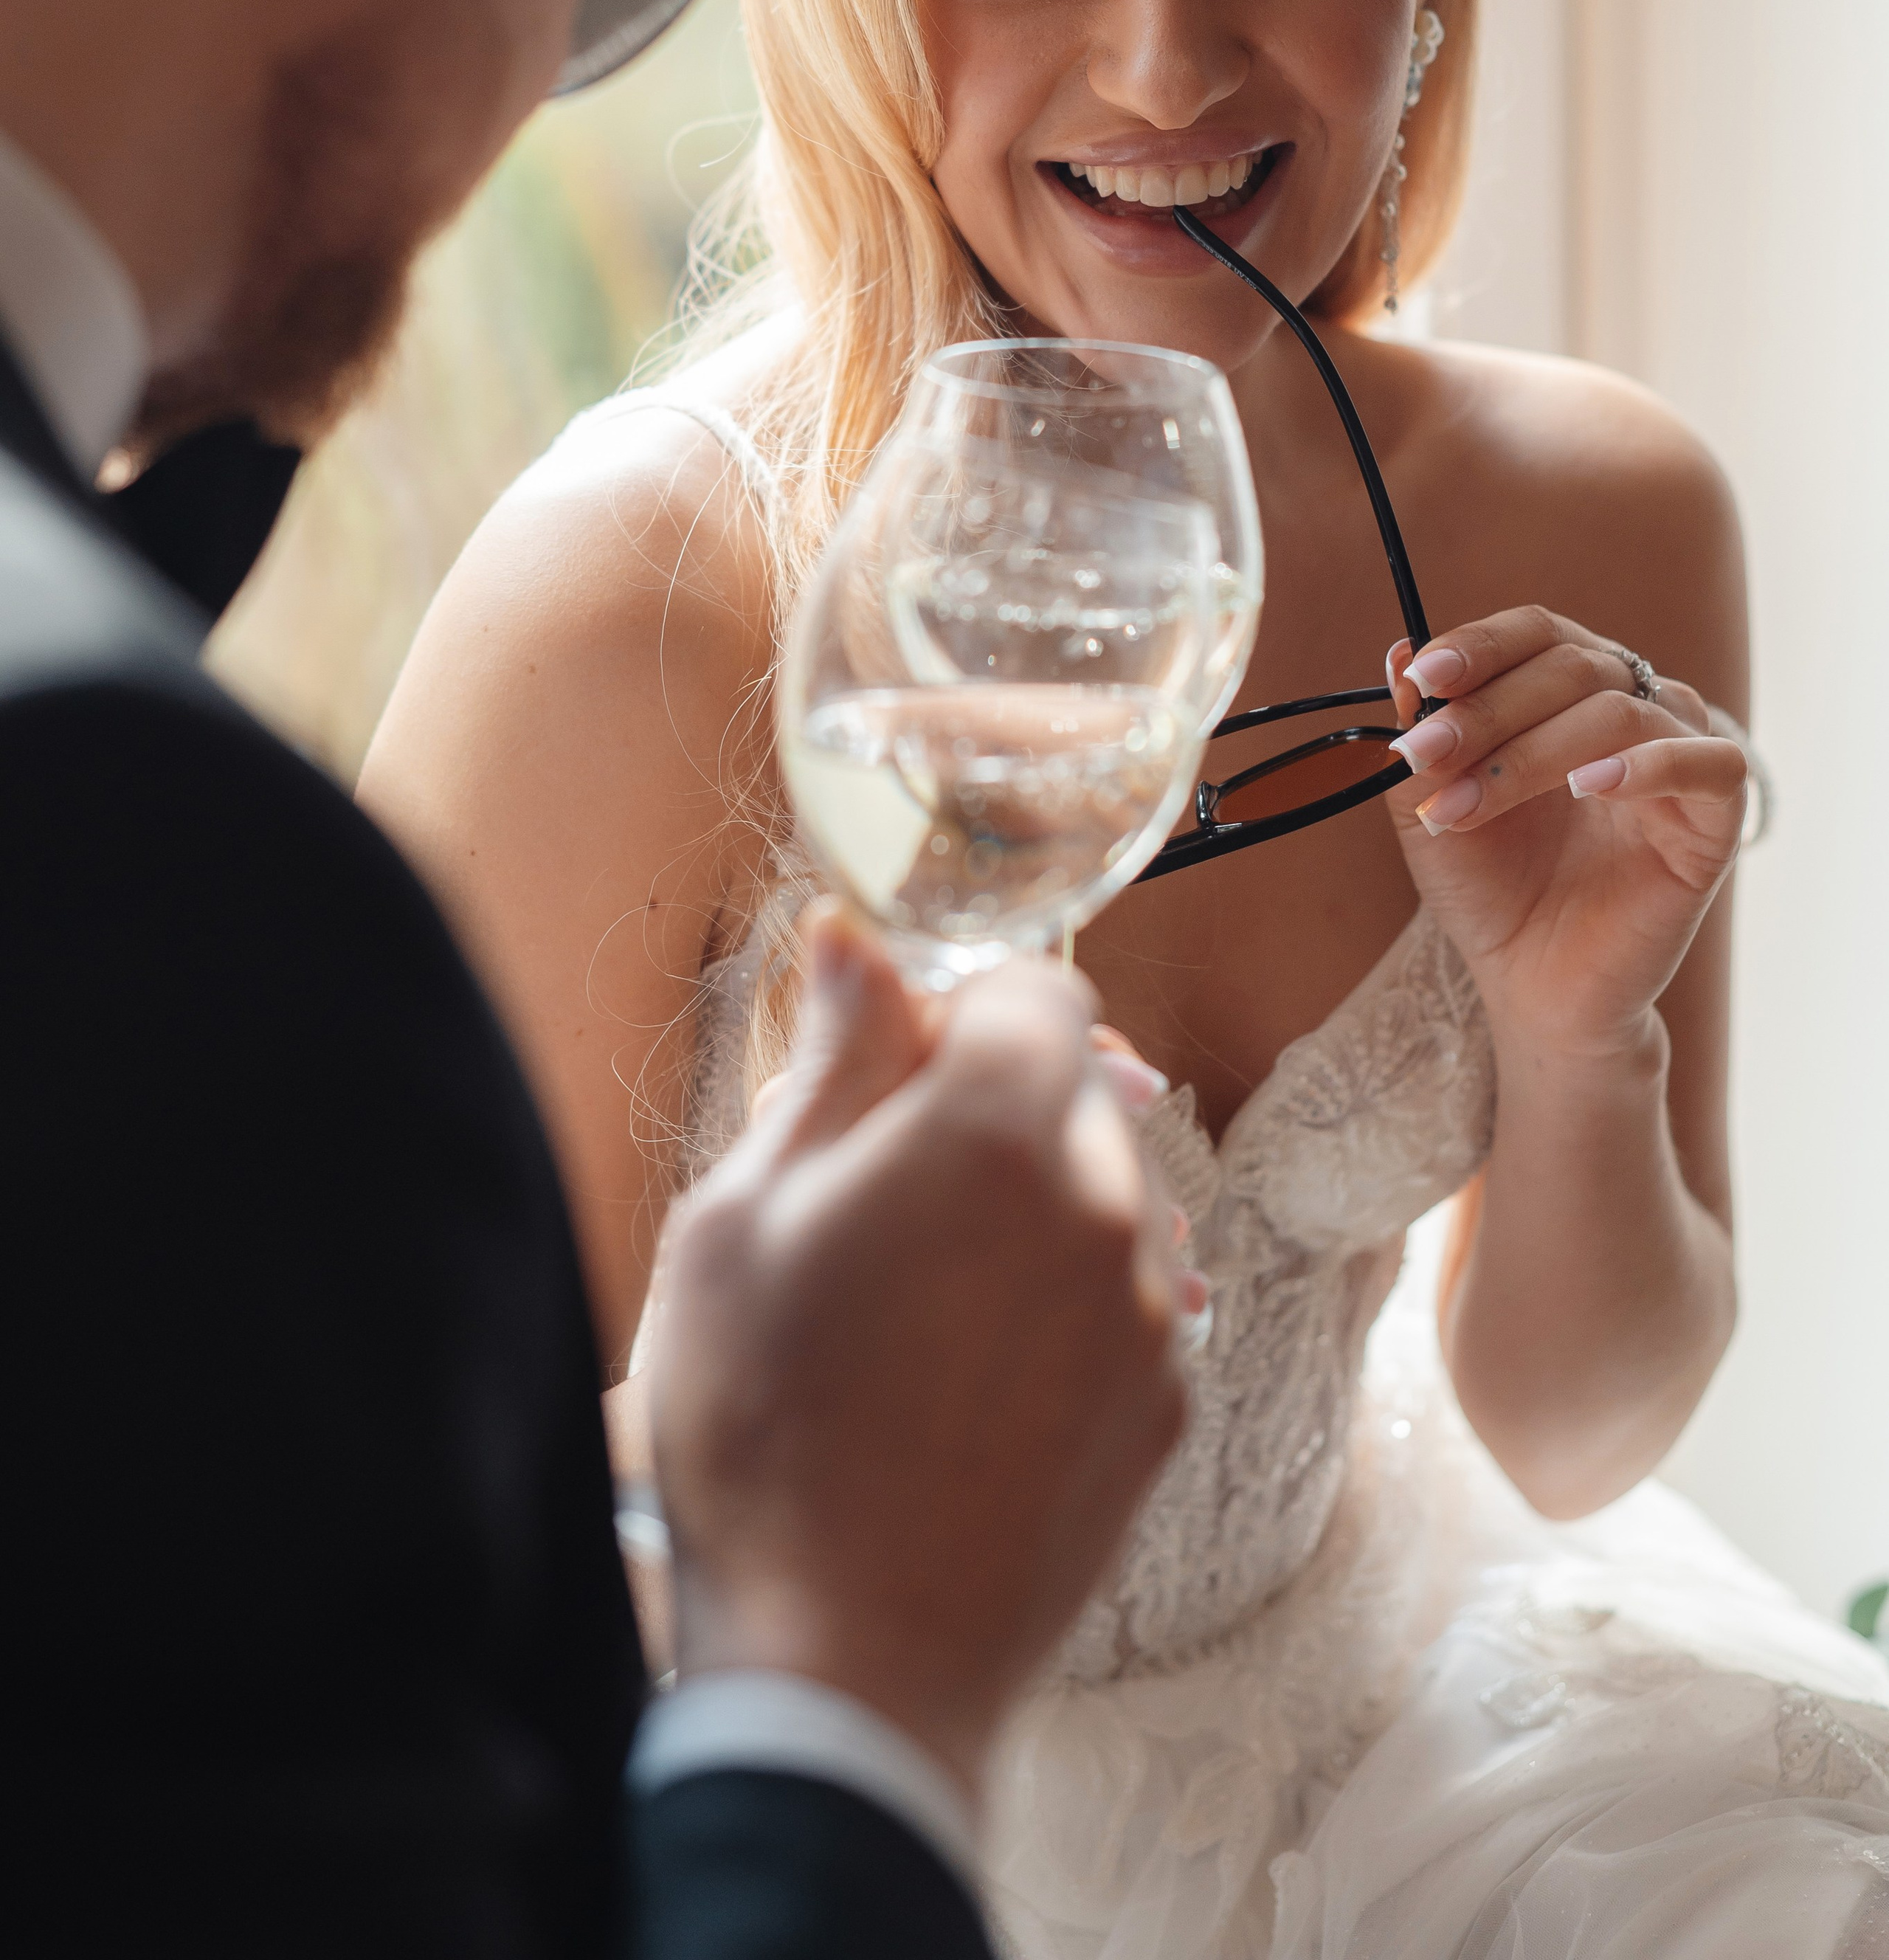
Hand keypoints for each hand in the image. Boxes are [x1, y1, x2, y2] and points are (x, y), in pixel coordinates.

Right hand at [645, 903, 1187, 1799]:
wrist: (845, 1667)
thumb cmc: (763, 1429)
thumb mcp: (742, 1215)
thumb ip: (831, 1059)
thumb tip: (855, 936)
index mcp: (997, 1127)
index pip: (1037, 986)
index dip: (961, 1008)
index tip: (895, 1065)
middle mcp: (1107, 1201)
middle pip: (1072, 1089)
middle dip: (987, 1110)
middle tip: (877, 1201)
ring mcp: (1146, 1313)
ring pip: (1102, 1196)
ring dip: (1030, 1211)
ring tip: (917, 1309)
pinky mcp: (1165, 1409)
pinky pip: (1120, 1303)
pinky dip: (1060, 1310)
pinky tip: (965, 1384)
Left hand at [1382, 610, 1747, 1051]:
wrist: (1530, 984)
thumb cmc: (1490, 890)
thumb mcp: (1430, 807)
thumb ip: (1420, 736)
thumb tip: (1399, 655)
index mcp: (1568, 693)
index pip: (1537, 632)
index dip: (1480, 644)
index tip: (1423, 677)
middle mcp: (1632, 709)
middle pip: (1571, 665)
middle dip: (1485, 709)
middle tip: (1423, 757)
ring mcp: (1679, 758)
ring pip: (1621, 710)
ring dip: (1530, 751)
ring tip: (1467, 805)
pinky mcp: (1716, 819)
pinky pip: (1711, 763)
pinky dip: (1647, 764)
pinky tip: (1586, 787)